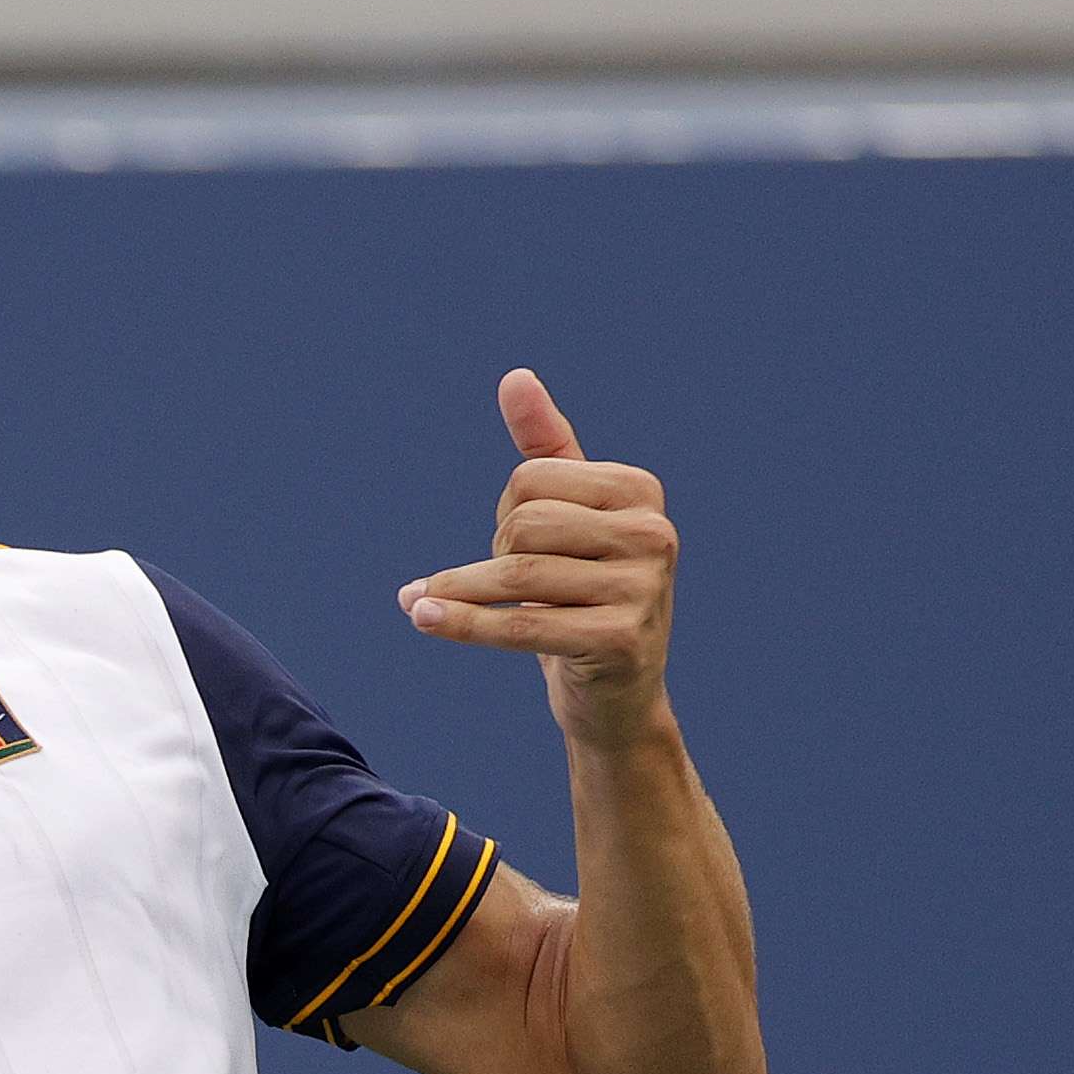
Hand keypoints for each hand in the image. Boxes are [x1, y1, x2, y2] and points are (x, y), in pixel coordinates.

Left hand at [399, 368, 679, 744]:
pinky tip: (421, 617)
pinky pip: (519, 625)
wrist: (616, 694)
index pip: (530, 478)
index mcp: (640, 490)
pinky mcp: (618, 640)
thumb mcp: (572, 517)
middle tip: (509, 585)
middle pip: (522, 521)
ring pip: (516, 574)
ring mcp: (642, 588)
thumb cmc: (584, 595)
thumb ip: (546, 448)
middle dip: (493, 553)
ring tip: (434, 605)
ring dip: (462, 593)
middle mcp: (652, 532)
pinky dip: (461, 622)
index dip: (505, 511)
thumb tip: (514, 378)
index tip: (522, 545)